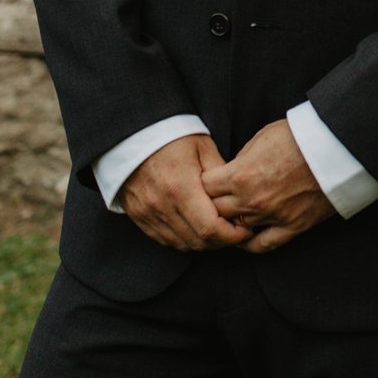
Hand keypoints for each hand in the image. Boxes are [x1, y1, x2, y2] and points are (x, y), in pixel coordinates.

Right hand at [121, 133, 253, 252]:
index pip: (210, 228)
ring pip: (181, 244)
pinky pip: (164, 240)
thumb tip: (238, 197)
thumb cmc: (172, 136)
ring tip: (217, 231)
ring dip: (202, 243)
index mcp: (180, 187)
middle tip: (235, 232)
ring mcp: (147, 213)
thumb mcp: (203, 147)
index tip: (245, 229)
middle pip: (197, 241)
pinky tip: (194, 230)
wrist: (132, 133)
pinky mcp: (138, 216)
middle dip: (221, 241)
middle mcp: (162, 205)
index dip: (232, 235)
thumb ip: (222, 174)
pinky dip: (183, 240)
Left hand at [201, 120, 337, 253]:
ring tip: (227, 216)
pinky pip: (262, 245)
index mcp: (240, 175)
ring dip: (230, 222)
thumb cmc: (299, 136)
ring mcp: (271, 216)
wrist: (336, 147)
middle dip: (211, 204)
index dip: (202, 183)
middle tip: (213, 199)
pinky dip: (249, 244)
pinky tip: (243, 238)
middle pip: (215, 211)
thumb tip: (229, 173)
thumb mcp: (261, 138)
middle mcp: (251, 200)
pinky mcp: (292, 227)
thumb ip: (240, 160)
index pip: (204, 188)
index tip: (206, 181)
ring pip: (235, 229)